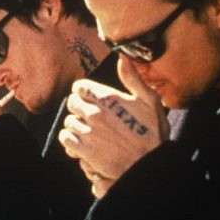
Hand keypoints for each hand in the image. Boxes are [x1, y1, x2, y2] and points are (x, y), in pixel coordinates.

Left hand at [58, 58, 169, 195]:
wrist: (150, 164)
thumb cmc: (153, 132)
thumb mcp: (150, 101)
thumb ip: (132, 78)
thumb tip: (122, 56)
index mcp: (107, 98)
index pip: (79, 86)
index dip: (85, 91)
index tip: (91, 98)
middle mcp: (94, 113)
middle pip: (71, 102)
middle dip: (80, 107)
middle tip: (91, 115)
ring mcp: (88, 132)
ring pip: (68, 121)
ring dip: (76, 124)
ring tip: (89, 130)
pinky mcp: (84, 150)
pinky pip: (66, 138)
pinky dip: (71, 139)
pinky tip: (82, 141)